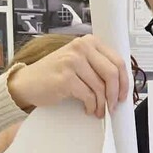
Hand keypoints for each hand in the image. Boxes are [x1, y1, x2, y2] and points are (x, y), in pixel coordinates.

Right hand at [7, 35, 128, 117]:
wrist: (27, 82)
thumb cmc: (54, 74)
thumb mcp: (78, 63)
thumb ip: (97, 66)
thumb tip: (120, 85)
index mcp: (89, 42)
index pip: (117, 61)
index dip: (124, 81)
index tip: (123, 94)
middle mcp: (81, 48)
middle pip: (112, 73)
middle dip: (115, 94)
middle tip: (114, 105)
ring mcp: (72, 61)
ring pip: (100, 87)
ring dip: (102, 104)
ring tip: (99, 110)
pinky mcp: (65, 78)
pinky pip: (88, 96)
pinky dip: (92, 106)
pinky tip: (88, 109)